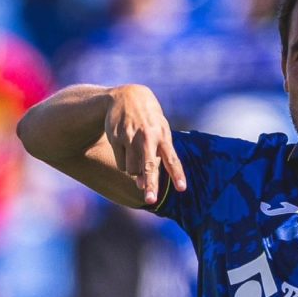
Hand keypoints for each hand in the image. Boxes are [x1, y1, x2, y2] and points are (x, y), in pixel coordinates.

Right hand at [104, 85, 186, 204]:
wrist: (126, 96)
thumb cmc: (149, 121)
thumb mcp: (159, 133)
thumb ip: (155, 159)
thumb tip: (141, 185)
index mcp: (163, 136)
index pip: (172, 159)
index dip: (177, 175)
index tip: (182, 188)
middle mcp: (147, 137)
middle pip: (149, 166)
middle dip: (151, 184)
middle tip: (150, 200)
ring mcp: (130, 137)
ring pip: (132, 170)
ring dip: (135, 171)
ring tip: (137, 153)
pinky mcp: (116, 138)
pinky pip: (121, 164)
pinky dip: (125, 162)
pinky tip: (126, 147)